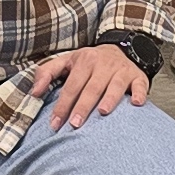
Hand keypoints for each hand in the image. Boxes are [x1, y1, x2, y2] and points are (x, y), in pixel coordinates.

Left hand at [28, 43, 151, 130]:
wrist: (120, 49)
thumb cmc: (88, 62)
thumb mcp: (66, 61)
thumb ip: (46, 73)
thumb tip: (34, 92)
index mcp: (84, 60)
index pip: (71, 85)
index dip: (63, 105)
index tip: (55, 123)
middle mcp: (104, 64)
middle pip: (92, 87)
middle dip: (83, 106)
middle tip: (75, 124)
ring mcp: (122, 70)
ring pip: (115, 85)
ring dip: (110, 98)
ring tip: (102, 113)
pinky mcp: (138, 76)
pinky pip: (140, 85)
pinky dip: (139, 94)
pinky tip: (136, 104)